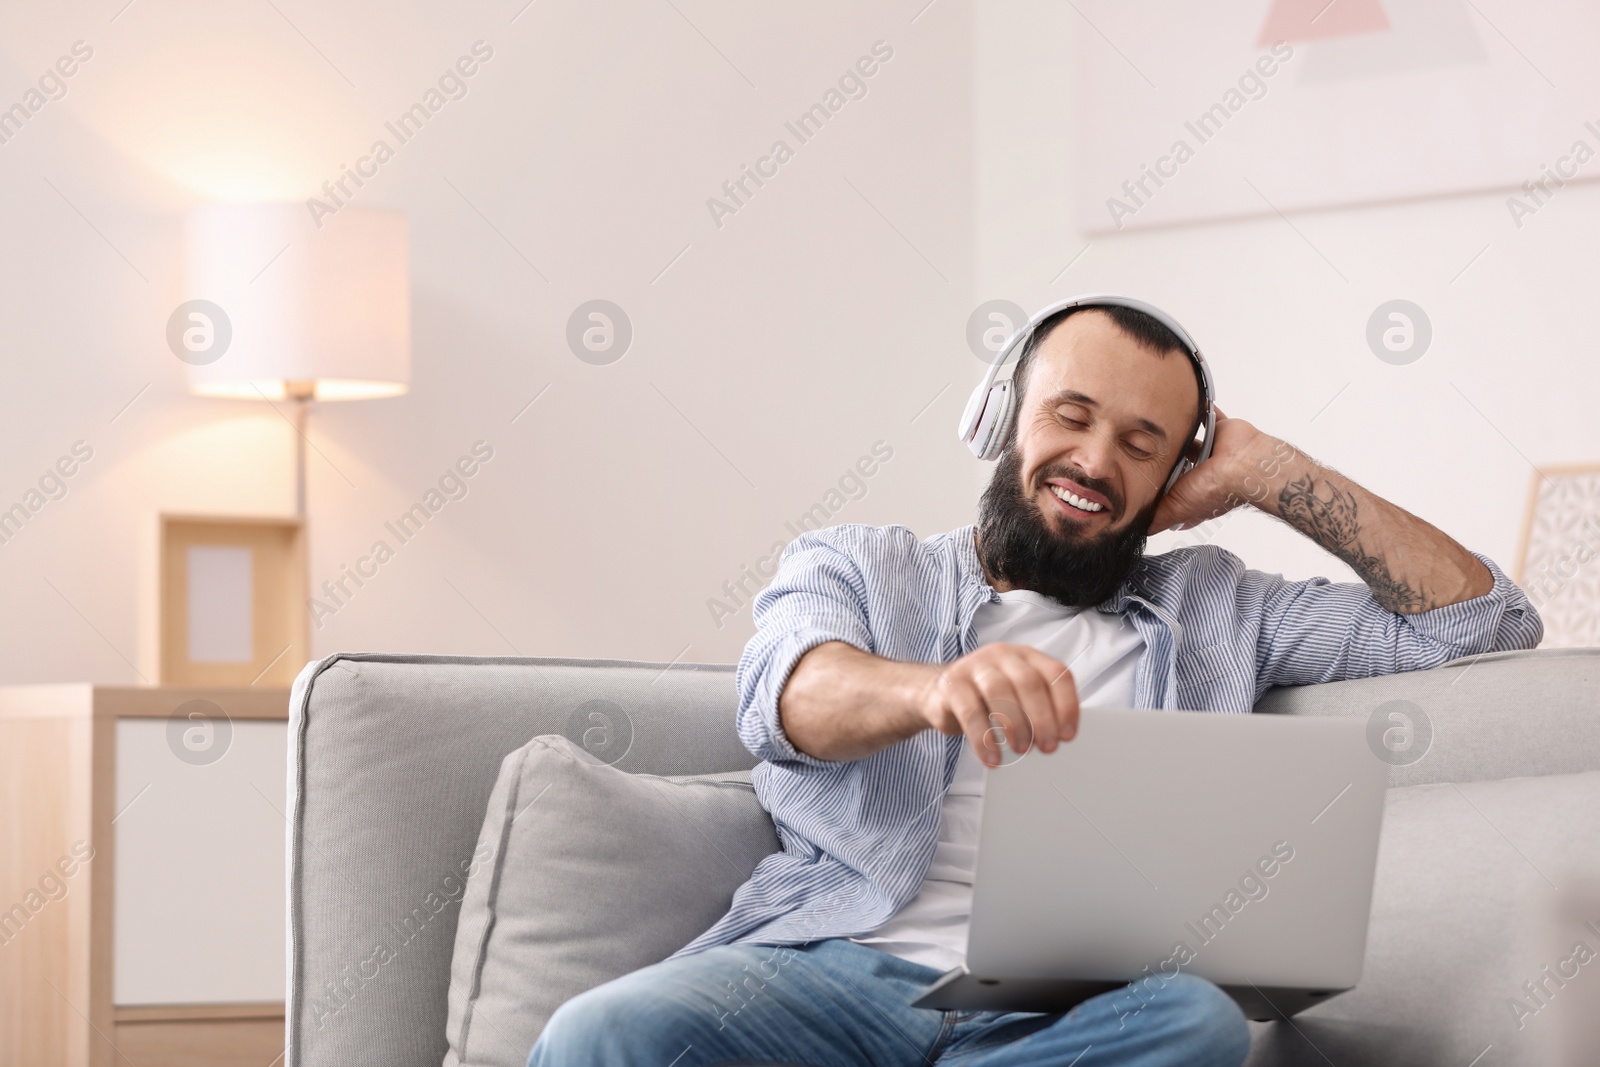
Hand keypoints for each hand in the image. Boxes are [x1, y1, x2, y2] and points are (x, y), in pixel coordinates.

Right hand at [916, 643, 1079, 767]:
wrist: (940, 694)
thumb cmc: (987, 699)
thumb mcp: (1018, 697)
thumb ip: (1039, 709)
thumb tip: (1057, 739)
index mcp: (1027, 657)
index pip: (1056, 674)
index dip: (1066, 706)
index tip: (1067, 735)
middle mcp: (1003, 655)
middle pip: (1029, 682)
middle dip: (1042, 719)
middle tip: (1047, 747)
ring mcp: (975, 666)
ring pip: (999, 690)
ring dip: (1015, 725)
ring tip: (1021, 749)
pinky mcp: (952, 684)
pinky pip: (970, 711)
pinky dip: (983, 738)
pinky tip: (992, 757)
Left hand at [1150, 408, 1287, 533]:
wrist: (1246, 465)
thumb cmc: (1218, 488)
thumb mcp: (1179, 509)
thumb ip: (1161, 518)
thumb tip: (1143, 529)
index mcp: (1196, 491)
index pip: (1175, 490)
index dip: (1163, 488)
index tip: (1144, 481)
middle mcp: (1206, 472)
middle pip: (1180, 464)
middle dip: (1167, 459)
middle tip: (1146, 448)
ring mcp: (1215, 452)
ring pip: (1193, 441)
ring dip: (1181, 435)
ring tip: (1162, 426)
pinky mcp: (1222, 432)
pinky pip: (1212, 417)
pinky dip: (1203, 410)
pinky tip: (1189, 403)